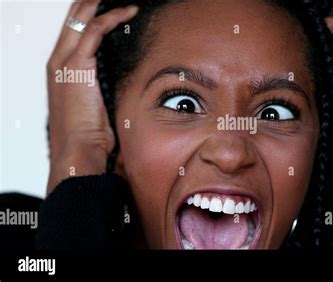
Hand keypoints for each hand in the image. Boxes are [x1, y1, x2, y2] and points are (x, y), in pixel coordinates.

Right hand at [46, 1, 138, 194]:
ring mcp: (65, 60)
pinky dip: (113, 16)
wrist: (79, 151)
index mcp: (62, 67)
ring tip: (126, 0)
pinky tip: (130, 11)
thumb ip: (104, 85)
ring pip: (82, 15)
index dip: (92, 11)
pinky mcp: (76, 64)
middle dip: (95, 0)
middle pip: (75, 15)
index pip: (75, 27)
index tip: (114, 5)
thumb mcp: (97, 103)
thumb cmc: (90, 134)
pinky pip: (95, 29)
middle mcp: (59, 59)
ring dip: (104, 2)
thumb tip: (126, 77)